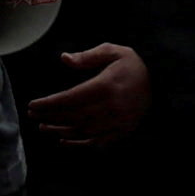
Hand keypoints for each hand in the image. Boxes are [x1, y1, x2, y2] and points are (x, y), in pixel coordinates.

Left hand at [26, 40, 151, 147]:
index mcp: (107, 86)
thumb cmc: (133, 65)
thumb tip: (64, 59)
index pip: (71, 98)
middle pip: (73, 116)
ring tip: (43, 127)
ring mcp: (117, 122)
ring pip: (82, 131)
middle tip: (33, 115)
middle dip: (50, 117)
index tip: (33, 105)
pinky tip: (64, 141)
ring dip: (60, 130)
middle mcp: (111, 107)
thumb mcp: (113, 52)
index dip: (50, 104)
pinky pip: (97, 142)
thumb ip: (87, 56)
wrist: (162, 83)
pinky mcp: (122, 132)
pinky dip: (79, 144)